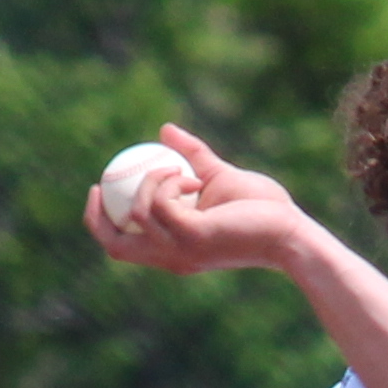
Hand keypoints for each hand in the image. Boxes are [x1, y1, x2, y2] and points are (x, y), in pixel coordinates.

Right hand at [86, 120, 310, 276]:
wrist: (291, 230)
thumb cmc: (262, 209)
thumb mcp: (219, 176)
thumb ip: (193, 156)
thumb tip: (165, 130)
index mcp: (172, 250)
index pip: (122, 247)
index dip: (101, 221)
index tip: (101, 188)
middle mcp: (171, 257)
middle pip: (114, 246)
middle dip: (97, 215)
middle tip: (101, 182)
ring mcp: (181, 250)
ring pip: (137, 213)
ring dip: (150, 181)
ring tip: (180, 171)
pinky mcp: (193, 238)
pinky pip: (160, 204)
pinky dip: (169, 183)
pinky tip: (194, 180)